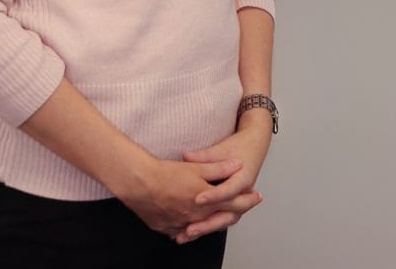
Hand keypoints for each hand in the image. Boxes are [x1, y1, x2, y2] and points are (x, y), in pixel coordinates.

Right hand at [116, 155, 245, 236]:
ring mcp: (180, 224)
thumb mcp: (195, 167)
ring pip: (202, 227)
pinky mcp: (166, 227)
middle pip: (221, 218)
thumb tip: (237, 165)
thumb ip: (218, 167)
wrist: (138, 184)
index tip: (257, 196)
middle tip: (244, 205)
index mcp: (205, 202)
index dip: (247, 200)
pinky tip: (190, 222)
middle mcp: (196, 217)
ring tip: (219, 213)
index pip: (234, 204)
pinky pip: (182, 231)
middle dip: (234, 211)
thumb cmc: (165, 174)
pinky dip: (190, 226)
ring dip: (213, 220)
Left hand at [173, 120, 272, 243]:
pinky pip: (218, 219)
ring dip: (204, 229)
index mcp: (243, 179)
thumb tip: (186, 156)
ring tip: (184, 235)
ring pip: (222, 221)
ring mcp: (238, 202)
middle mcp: (242, 195)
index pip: (228, 190)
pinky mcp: (230, 206)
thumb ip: (204, 155)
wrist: (254, 147)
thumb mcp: (222, 148)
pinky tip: (187, 231)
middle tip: (189, 230)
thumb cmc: (239, 147)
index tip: (197, 199)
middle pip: (227, 215)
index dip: (213, 196)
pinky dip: (205, 226)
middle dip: (207, 224)